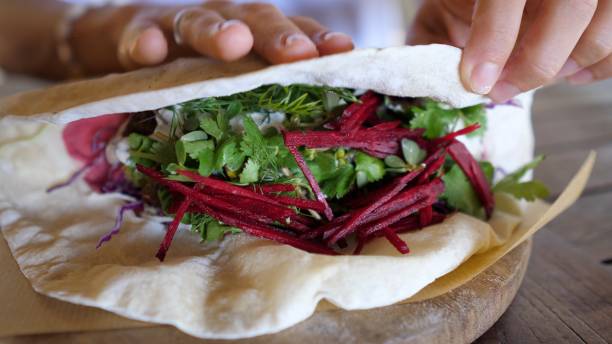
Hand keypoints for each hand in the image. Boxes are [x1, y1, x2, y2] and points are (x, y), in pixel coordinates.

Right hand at [71, 1, 353, 74]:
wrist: (126, 43)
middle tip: (298, 55)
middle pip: (255, 20)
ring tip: (234, 44)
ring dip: (217, 31)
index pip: (293, 32)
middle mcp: (224, 23)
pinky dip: (145, 42)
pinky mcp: (135, 32)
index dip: (318, 40)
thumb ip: (268, 99)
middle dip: (278, 37)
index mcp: (255, 37)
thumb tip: (317, 144)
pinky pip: (139, 35)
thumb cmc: (196, 71)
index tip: (343, 54)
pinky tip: (151, 52)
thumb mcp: (235, 84)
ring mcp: (179, 25)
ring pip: (198, 21)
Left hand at [409, 0, 611, 101]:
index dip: (494, 37)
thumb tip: (422, 83)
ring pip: (604, 24)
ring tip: (537, 79)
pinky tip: (570, 74)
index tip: (476, 82)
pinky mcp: (610, 4)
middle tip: (501, 91)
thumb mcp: (443, 10)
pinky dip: (600, 63)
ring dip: (572, 62)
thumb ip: (434, 36)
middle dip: (535, 61)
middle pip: (570, 5)